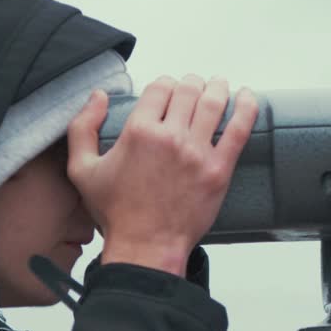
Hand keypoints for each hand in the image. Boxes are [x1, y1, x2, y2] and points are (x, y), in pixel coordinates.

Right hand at [66, 74, 259, 276]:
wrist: (146, 247)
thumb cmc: (116, 212)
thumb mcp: (82, 170)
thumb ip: (82, 128)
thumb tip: (99, 96)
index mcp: (138, 132)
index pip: (159, 88)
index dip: (164, 85)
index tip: (167, 92)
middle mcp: (169, 137)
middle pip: (188, 90)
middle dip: (191, 83)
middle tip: (194, 88)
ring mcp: (197, 153)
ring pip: (213, 103)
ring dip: (218, 87)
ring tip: (219, 85)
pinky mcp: (218, 170)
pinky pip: (238, 130)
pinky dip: (246, 108)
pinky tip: (248, 97)